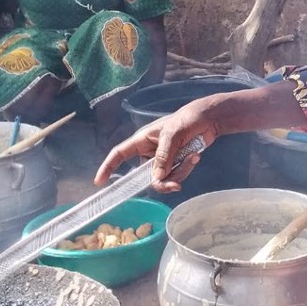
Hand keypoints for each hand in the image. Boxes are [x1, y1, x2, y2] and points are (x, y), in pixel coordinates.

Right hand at [94, 102, 220, 192]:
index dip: (107, 167)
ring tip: (193, 156)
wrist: (208, 120)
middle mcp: (149, 152)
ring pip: (163, 179)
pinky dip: (186, 170)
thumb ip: (164, 156)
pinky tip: (195, 156)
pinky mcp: (175, 164)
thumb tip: (156, 178)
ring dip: (179, 172)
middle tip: (175, 185)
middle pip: (145, 176)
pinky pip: (175, 176)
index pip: (119, 154)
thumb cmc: (186, 120)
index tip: (99, 182)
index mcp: (142, 140)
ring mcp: (162, 160)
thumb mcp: (173, 134)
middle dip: (161, 182)